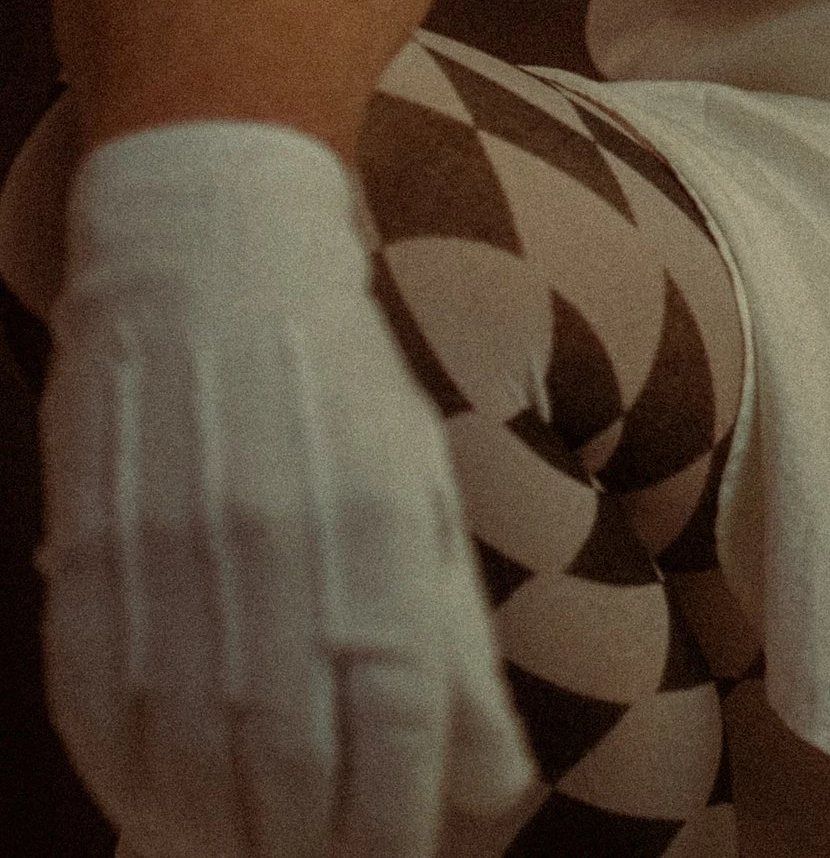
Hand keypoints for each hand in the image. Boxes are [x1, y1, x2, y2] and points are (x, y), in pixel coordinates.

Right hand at [38, 121, 535, 857]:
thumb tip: (494, 799)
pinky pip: (106, 731)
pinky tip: (169, 807)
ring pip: (191, 779)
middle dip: (311, 852)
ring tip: (251, 852)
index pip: (395, 739)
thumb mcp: (427, 502)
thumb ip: (456, 652)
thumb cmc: (340, 396)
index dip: (397, 831)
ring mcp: (175, 570)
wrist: (210, 273)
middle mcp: (280, 560)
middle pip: (290, 782)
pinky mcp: (91, 574)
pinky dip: (137, 792)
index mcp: (381, 536)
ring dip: (224, 841)